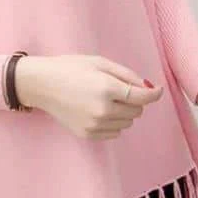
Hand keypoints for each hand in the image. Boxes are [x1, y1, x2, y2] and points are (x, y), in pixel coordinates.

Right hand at [15, 54, 163, 140]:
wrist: (41, 85)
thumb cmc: (70, 68)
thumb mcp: (99, 63)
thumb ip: (126, 75)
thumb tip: (146, 88)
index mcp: (107, 89)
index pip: (142, 97)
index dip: (153, 94)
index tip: (156, 90)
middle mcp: (102, 110)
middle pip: (136, 111)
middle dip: (134, 101)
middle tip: (120, 90)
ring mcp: (94, 125)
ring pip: (127, 123)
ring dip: (124, 112)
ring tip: (106, 100)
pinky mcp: (88, 134)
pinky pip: (115, 132)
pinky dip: (113, 123)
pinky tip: (99, 111)